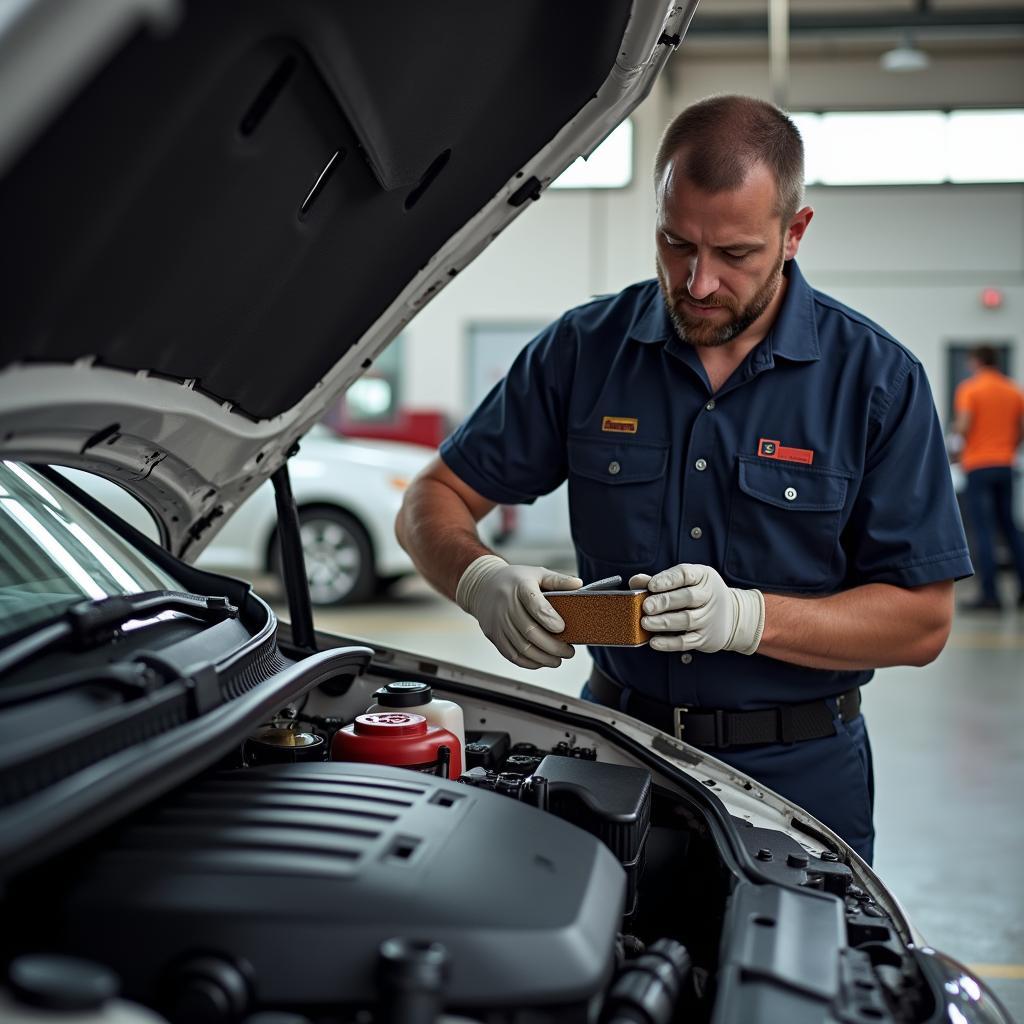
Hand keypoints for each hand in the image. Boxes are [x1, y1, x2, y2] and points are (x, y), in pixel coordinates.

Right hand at [456, 555, 582, 668]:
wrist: (482, 586)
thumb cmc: (514, 580)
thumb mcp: (536, 573)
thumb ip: (558, 580)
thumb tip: (578, 584)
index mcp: (520, 586)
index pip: (534, 604)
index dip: (548, 618)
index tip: (562, 628)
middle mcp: (506, 605)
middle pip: (530, 631)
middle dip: (552, 646)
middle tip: (568, 651)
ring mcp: (498, 622)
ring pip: (521, 647)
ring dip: (543, 658)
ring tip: (558, 660)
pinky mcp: (494, 635)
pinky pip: (511, 654)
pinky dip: (528, 662)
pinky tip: (541, 661)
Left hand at [629, 563, 764, 655]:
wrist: (732, 617)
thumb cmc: (701, 594)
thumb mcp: (687, 581)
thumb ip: (660, 581)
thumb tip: (635, 581)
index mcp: (703, 577)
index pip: (685, 575)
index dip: (668, 580)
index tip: (651, 585)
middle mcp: (709, 596)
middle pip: (687, 598)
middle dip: (664, 602)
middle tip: (646, 606)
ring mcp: (708, 618)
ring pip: (686, 620)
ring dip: (664, 622)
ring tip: (645, 622)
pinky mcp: (705, 638)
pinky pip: (686, 642)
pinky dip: (669, 643)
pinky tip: (654, 641)